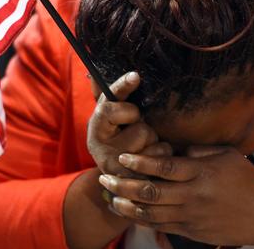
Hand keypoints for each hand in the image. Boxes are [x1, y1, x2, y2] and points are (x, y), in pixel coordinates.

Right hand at [64, 72, 173, 248]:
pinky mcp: (132, 179)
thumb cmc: (120, 137)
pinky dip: (161, 152)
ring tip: (143, 146)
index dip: (122, 88)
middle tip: (133, 129)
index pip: (109, 105)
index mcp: (96, 126)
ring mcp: (115, 165)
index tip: (136, 75)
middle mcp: (100, 147)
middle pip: (139, 125)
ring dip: (154, 140)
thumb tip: (92, 74)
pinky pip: (159, 155)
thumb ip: (109, 96)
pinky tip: (151, 157)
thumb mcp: (110, 117)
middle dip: (143, 125)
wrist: (118, 178)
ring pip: (150, 139)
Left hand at [98, 146, 253, 248]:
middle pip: (150, 192)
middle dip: (123, 185)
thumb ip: (199, 150)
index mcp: (201, 173)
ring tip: (109, 196)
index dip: (140, 162)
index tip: (122, 158)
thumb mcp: (227, 155)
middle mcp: (193, 195)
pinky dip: (141, 219)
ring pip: (150, 213)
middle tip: (105, 177)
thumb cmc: (245, 179)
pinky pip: (160, 225)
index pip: (164, 167)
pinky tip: (128, 212)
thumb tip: (175, 147)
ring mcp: (191, 216)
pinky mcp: (191, 231)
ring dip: (126, 205)